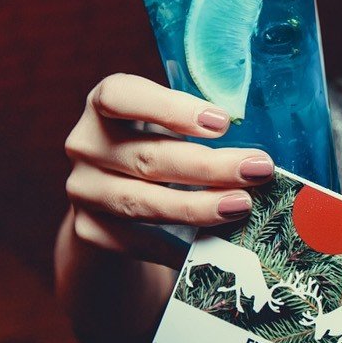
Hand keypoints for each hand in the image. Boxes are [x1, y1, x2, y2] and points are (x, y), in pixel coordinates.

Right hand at [62, 74, 275, 263]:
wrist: (116, 192)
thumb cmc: (158, 143)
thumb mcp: (169, 122)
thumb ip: (201, 123)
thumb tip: (258, 148)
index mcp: (104, 103)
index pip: (120, 97)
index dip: (169, 109)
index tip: (221, 123)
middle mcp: (85, 144)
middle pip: (148, 158)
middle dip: (209, 166)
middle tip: (257, 169)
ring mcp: (83, 189)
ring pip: (141, 202)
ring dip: (196, 207)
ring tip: (241, 205)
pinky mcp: (88, 228)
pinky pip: (135, 241)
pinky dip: (175, 244)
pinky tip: (212, 245)